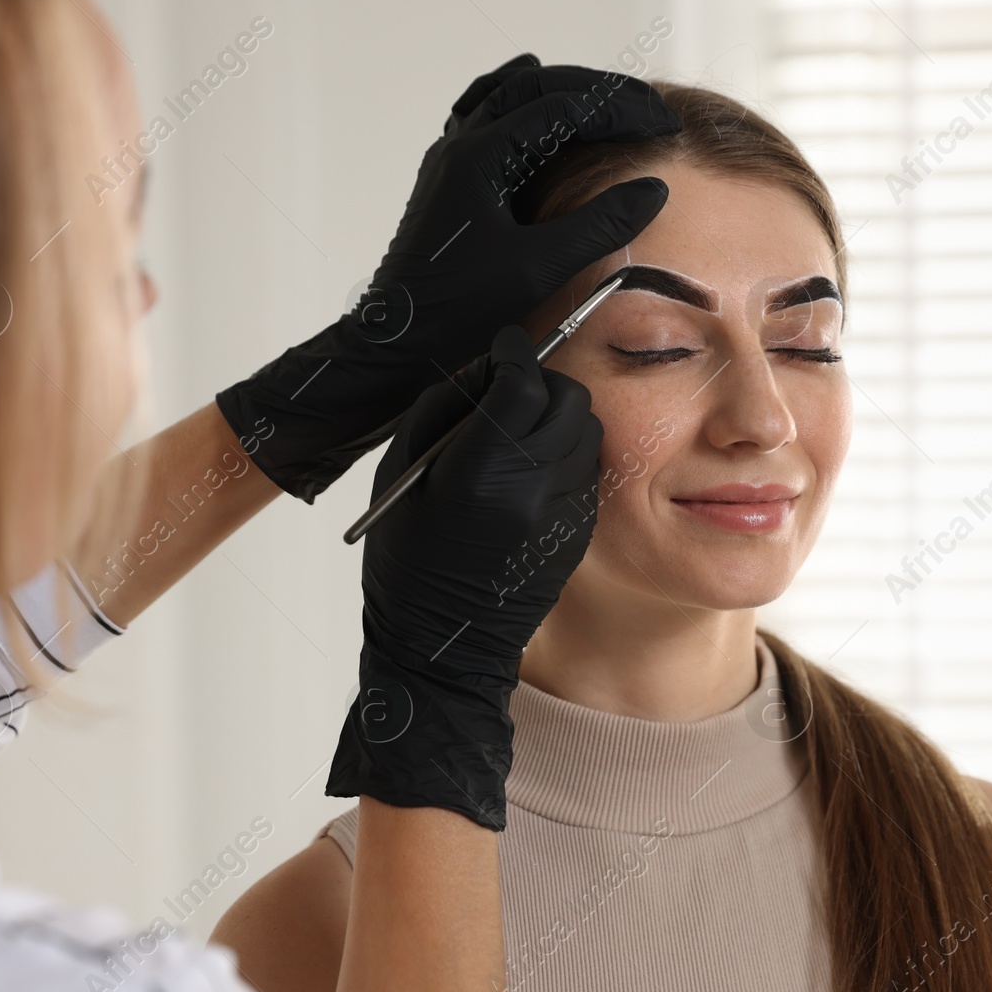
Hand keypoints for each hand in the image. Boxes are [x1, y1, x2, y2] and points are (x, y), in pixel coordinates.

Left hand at [215, 54, 676, 502]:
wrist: (396, 345)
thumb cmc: (457, 311)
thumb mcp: (539, 269)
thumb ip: (599, 225)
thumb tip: (652, 190)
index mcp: (481, 156)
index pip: (564, 106)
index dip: (622, 108)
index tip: (665, 122)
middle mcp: (461, 146)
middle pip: (538, 86)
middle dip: (598, 92)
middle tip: (650, 108)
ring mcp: (452, 161)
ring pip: (511, 96)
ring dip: (562, 92)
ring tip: (609, 101)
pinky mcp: (452, 182)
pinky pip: (487, 121)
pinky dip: (522, 108)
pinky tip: (538, 114)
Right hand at [325, 327, 601, 828]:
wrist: (445, 646)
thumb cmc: (409, 563)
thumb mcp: (403, 475)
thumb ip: (443, 410)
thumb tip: (483, 368)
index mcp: (482, 472)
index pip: (523, 380)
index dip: (514, 352)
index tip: (505, 344)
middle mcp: (535, 488)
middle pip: (568, 397)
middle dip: (542, 380)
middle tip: (512, 387)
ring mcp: (566, 511)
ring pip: (588, 429)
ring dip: (559, 415)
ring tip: (521, 430)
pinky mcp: (582, 530)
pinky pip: (587, 466)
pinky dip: (565, 452)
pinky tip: (530, 469)